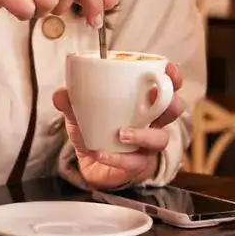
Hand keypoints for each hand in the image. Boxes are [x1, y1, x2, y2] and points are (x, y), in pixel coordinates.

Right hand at [0, 0, 117, 49]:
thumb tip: (114, 0)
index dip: (94, 1)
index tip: (96, 22)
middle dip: (60, 7)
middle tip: (44, 6)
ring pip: (49, 1)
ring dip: (39, 12)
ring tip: (24, 2)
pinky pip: (26, 9)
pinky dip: (22, 16)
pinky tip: (11, 5)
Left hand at [52, 63, 185, 189]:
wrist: (92, 165)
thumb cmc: (97, 132)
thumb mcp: (81, 114)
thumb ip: (71, 102)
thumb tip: (61, 93)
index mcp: (143, 104)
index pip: (166, 87)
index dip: (172, 79)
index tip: (168, 70)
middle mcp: (152, 123)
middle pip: (173, 110)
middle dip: (170, 102)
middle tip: (153, 97)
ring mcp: (147, 146)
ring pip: (158, 139)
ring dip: (141, 134)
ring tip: (121, 133)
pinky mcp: (136, 166)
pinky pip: (132, 162)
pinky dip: (115, 157)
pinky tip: (99, 152)